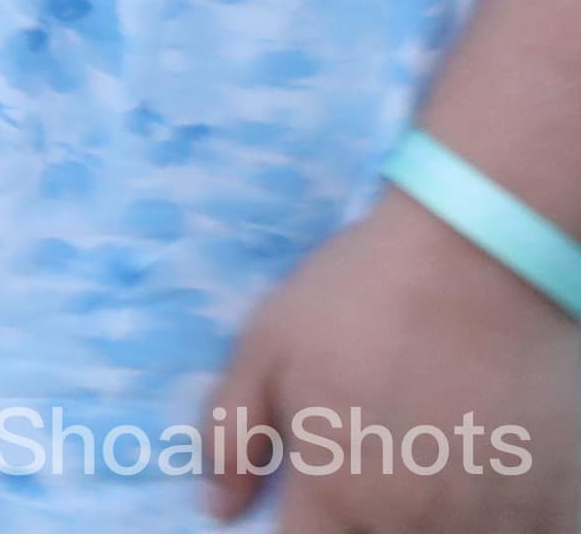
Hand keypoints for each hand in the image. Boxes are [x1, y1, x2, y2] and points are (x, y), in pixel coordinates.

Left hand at [204, 198, 580, 526]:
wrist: (479, 258)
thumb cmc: (360, 294)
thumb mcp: (264, 346)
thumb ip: (232, 432)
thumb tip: (217, 507)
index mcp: (337, 493)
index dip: (300, 531)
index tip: (309, 505)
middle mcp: (413, 523)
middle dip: (364, 524)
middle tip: (370, 467)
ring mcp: (490, 519)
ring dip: (434, 522)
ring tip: (427, 463)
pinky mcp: (554, 501)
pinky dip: (501, 521)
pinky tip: (481, 482)